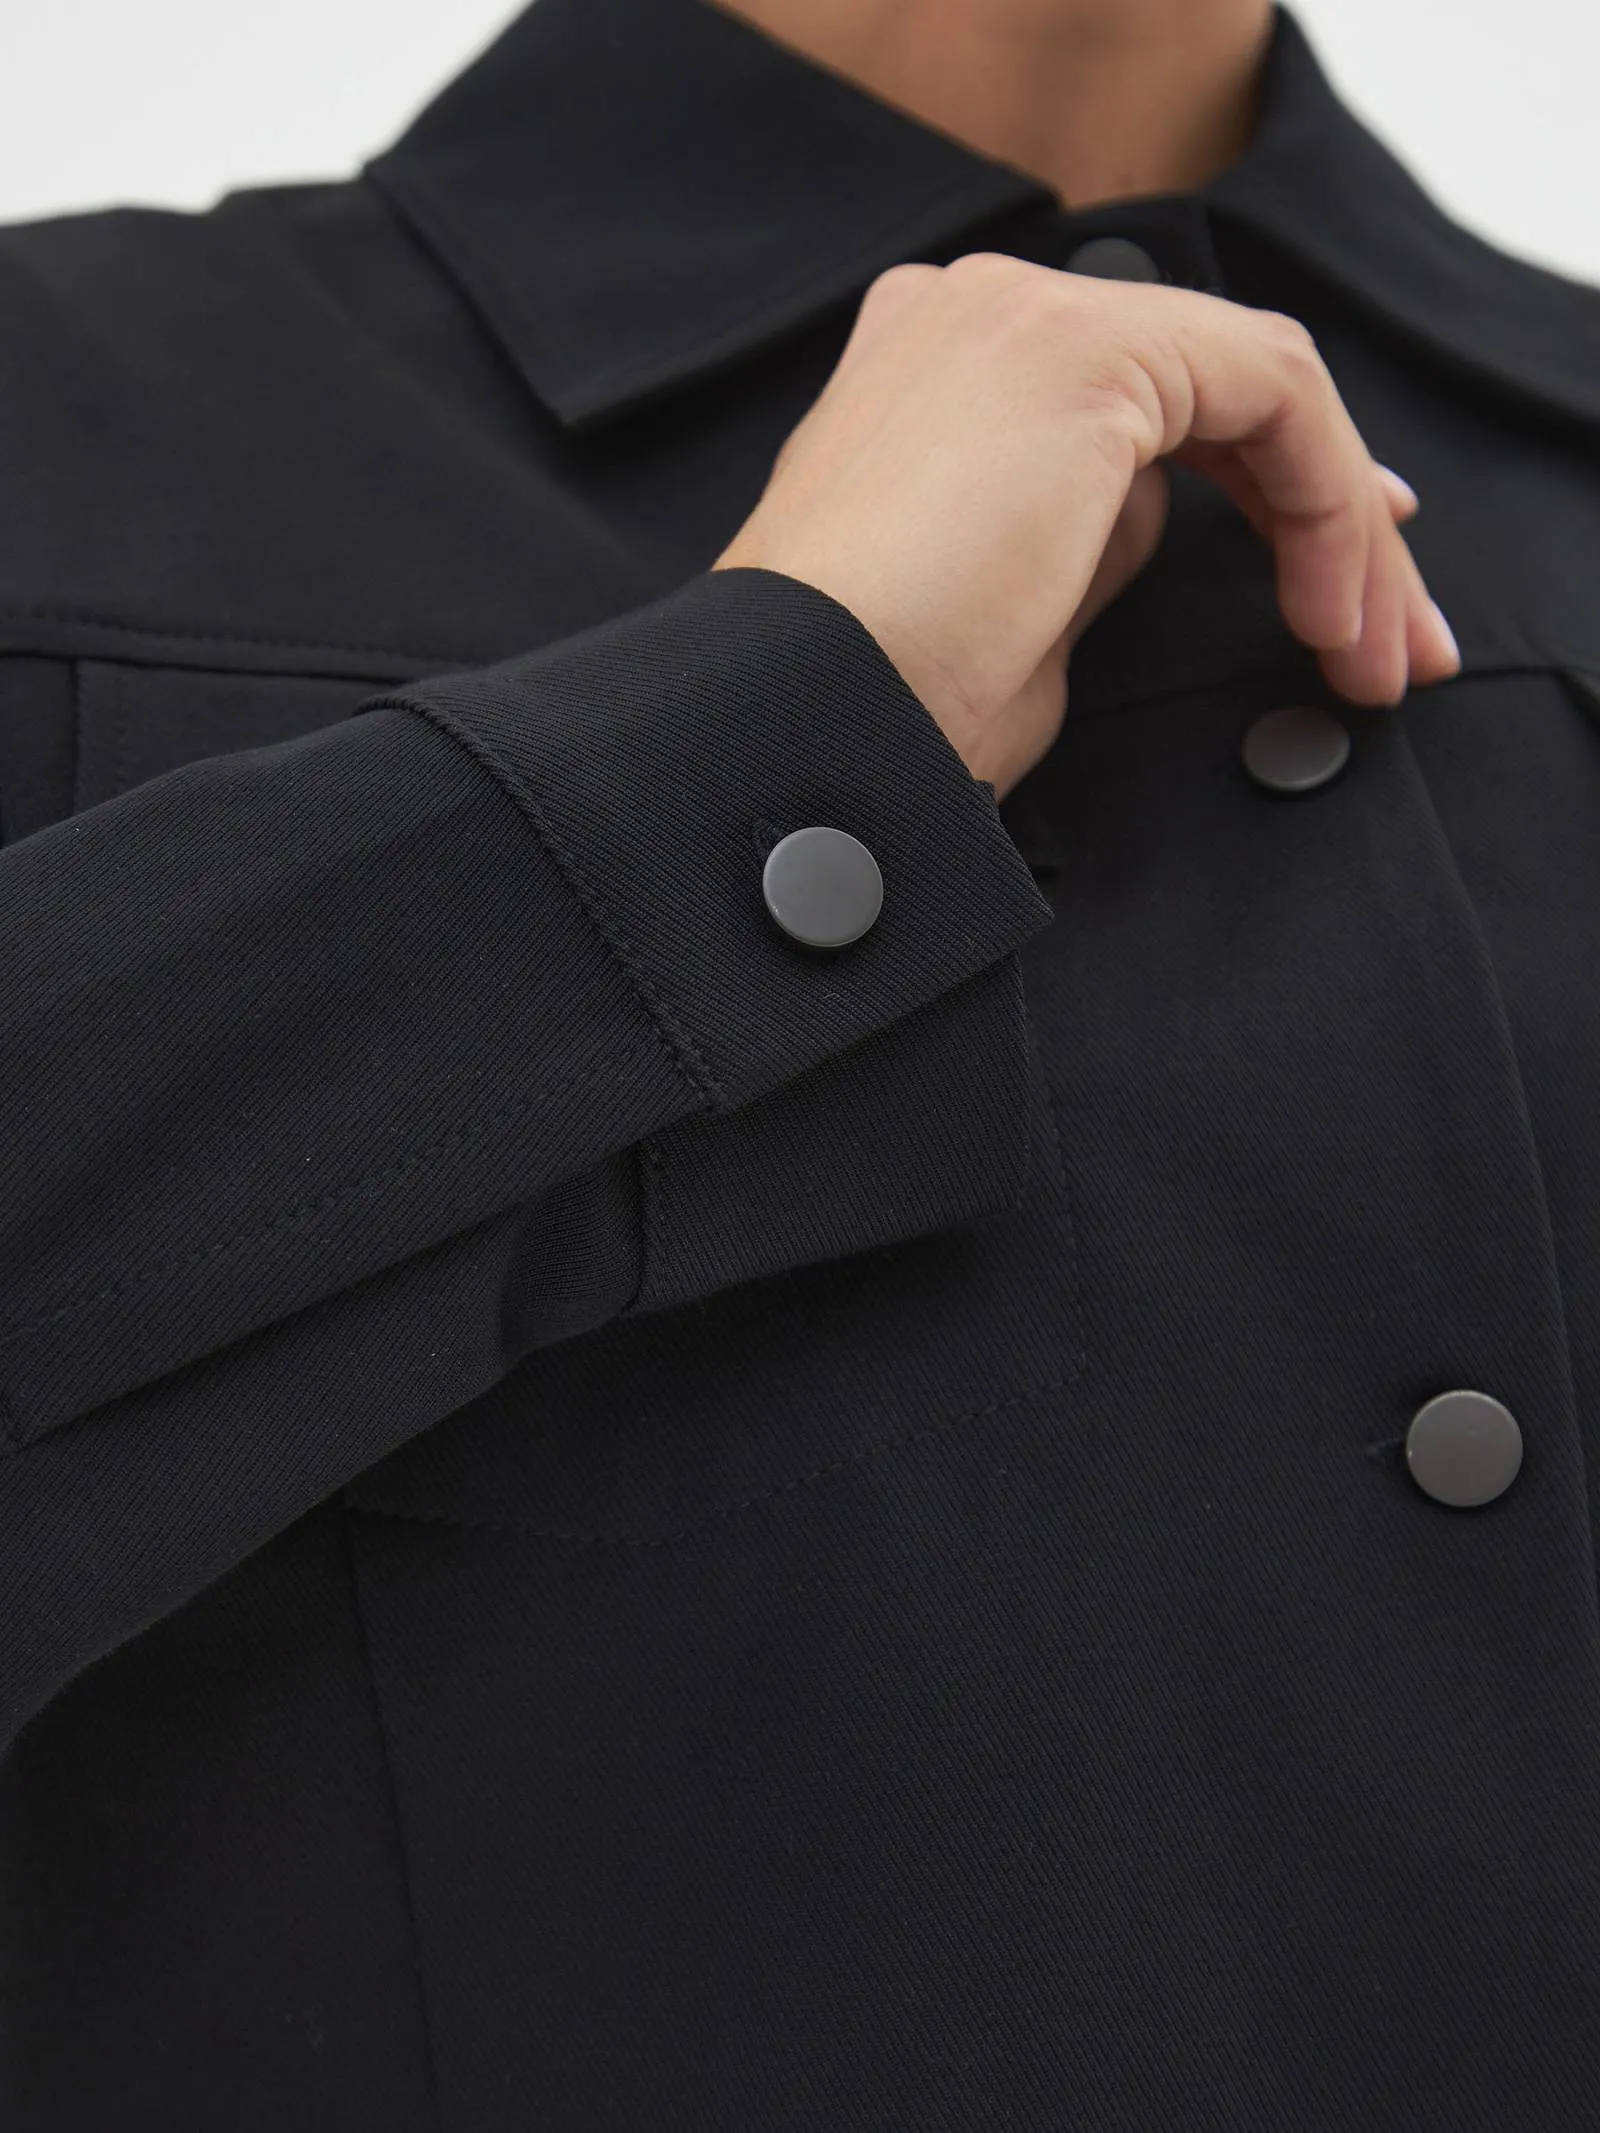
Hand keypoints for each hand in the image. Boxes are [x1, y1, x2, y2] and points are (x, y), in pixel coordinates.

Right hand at [711, 253, 1456, 797]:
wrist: (798, 730)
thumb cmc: (876, 713)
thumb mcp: (1006, 620)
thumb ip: (1085, 539)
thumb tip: (1155, 513)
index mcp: (933, 373)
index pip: (1146, 400)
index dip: (1262, 490)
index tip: (1332, 587)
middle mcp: (976, 317)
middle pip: (1213, 390)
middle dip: (1324, 518)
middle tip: (1391, 638)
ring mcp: (1024, 318)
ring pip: (1257, 386)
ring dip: (1338, 525)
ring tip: (1373, 655)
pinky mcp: (1084, 353)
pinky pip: (1272, 392)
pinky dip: (1326, 501)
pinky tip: (1332, 604)